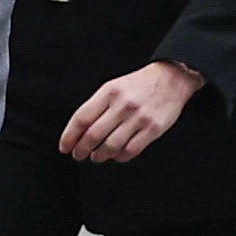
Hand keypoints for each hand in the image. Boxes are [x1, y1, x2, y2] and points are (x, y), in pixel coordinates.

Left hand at [61, 60, 203, 164]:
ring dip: (99, 156)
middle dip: (81, 150)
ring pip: (111, 146)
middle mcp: (122, 105)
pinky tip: (116, 155)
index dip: (69, 136)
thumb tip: (78, 131)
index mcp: (109, 92)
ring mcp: (138, 118)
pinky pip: (131, 150)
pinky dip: (120, 157)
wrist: (171, 79)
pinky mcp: (153, 129)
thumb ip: (97, 106)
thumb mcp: (113, 87)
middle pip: (93, 135)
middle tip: (78, 155)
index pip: (81, 118)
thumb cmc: (138, 85)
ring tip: (96, 157)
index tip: (64, 147)